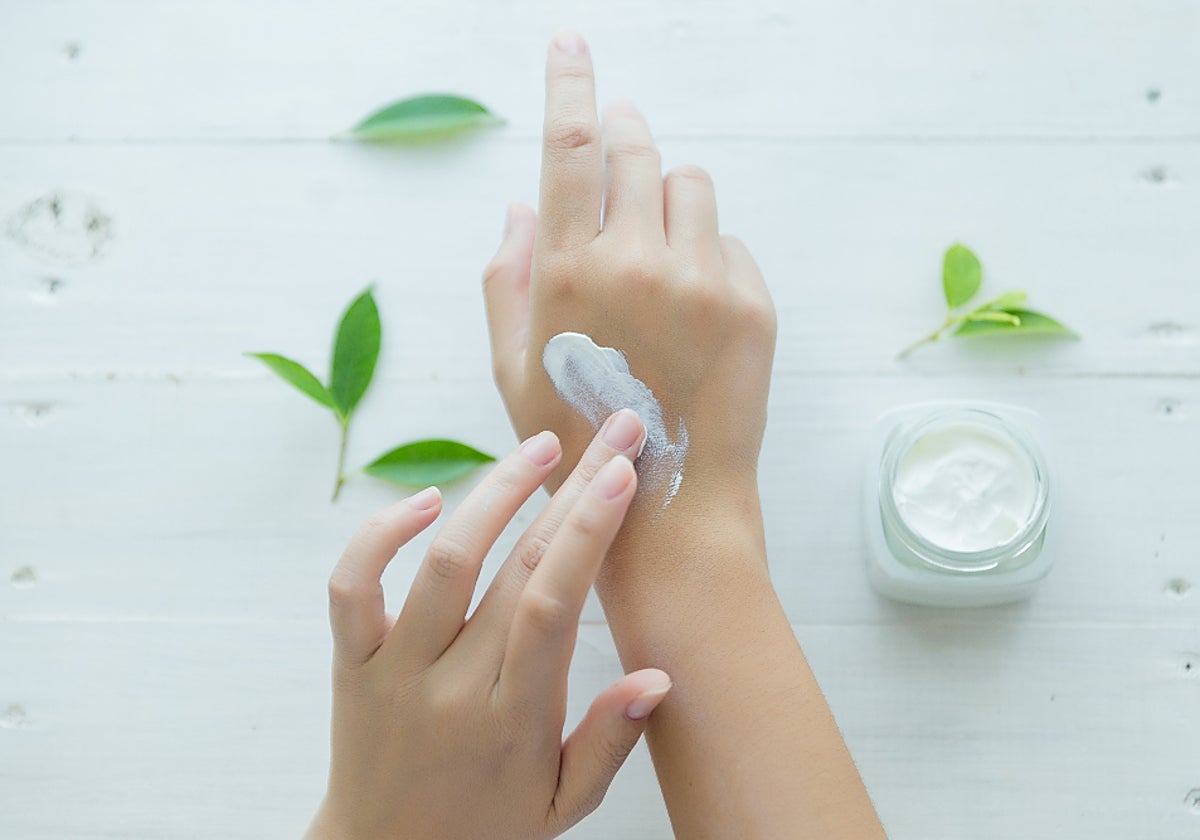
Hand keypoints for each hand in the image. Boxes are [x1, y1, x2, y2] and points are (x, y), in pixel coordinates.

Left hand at [305, 415, 669, 839]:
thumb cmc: (487, 830)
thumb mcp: (563, 805)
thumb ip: (610, 742)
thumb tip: (657, 677)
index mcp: (513, 720)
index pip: (554, 606)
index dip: (588, 532)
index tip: (622, 475)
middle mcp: (453, 686)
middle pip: (515, 568)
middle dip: (571, 491)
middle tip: (612, 435)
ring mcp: (395, 671)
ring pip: (443, 562)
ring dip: (494, 494)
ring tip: (541, 449)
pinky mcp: (352, 663)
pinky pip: (353, 587)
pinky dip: (379, 535)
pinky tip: (425, 500)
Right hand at [483, 29, 775, 519]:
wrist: (670, 505)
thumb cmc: (575, 438)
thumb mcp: (513, 367)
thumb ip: (506, 278)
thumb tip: (516, 206)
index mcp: (567, 272)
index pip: (567, 148)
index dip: (568, 84)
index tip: (571, 43)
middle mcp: (637, 264)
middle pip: (637, 151)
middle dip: (625, 140)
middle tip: (619, 152)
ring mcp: (702, 281)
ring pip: (690, 186)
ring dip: (670, 202)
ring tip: (657, 259)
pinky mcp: (751, 304)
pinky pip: (729, 241)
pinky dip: (709, 256)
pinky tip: (693, 313)